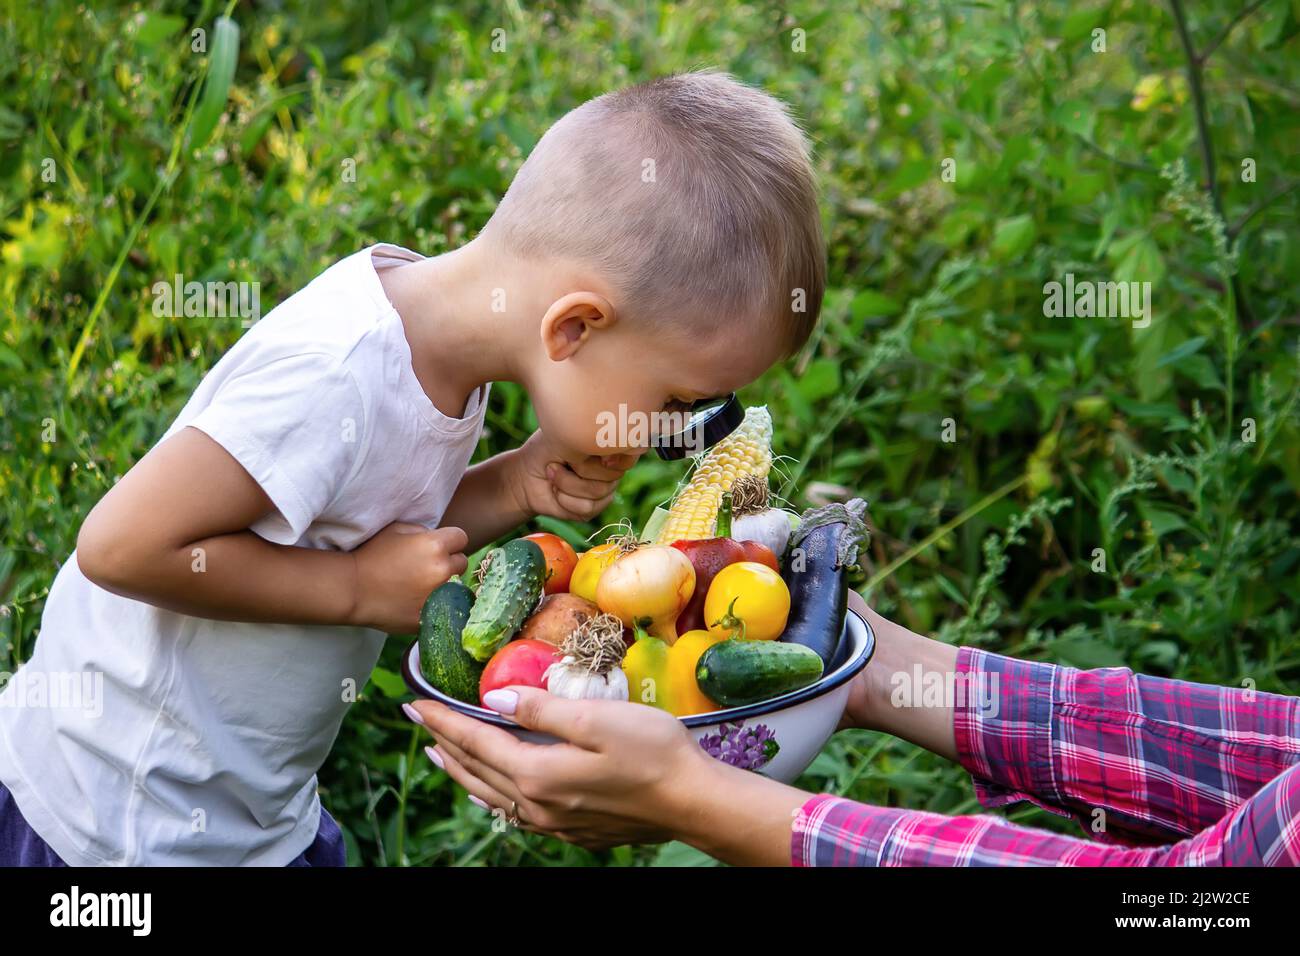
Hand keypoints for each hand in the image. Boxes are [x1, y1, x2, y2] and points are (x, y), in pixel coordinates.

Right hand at [349, 522, 468, 632]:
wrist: (353, 589)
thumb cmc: (371, 555)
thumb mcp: (395, 530)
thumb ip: (421, 530)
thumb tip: (435, 537)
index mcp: (435, 545)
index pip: (461, 538)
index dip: (450, 541)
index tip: (440, 547)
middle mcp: (442, 570)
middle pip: (461, 563)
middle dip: (449, 563)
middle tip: (429, 567)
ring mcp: (438, 595)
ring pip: (456, 587)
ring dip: (445, 584)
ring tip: (422, 586)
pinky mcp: (431, 616)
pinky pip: (443, 607)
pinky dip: (434, 605)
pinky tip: (417, 601)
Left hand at [405, 688, 714, 848]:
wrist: (694, 802)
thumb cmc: (654, 751)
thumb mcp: (598, 718)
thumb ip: (542, 709)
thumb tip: (496, 697)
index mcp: (538, 773)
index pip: (476, 741)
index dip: (444, 720)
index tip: (415, 702)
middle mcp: (538, 804)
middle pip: (477, 770)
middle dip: (445, 743)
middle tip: (418, 721)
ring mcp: (555, 821)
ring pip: (492, 795)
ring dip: (462, 771)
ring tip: (441, 755)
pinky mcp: (574, 828)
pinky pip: (516, 811)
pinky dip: (491, 794)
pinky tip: (490, 791)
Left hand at [506, 430, 638, 522]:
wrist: (525, 475)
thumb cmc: (544, 450)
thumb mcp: (563, 437)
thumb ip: (589, 442)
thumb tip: (608, 456)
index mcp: (609, 447)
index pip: (628, 453)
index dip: (610, 455)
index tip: (589, 452)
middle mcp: (612, 469)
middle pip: (611, 474)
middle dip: (579, 468)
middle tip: (560, 460)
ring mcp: (604, 490)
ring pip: (597, 491)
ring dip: (566, 483)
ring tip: (553, 474)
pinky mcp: (593, 509)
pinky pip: (587, 508)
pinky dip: (564, 499)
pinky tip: (556, 491)